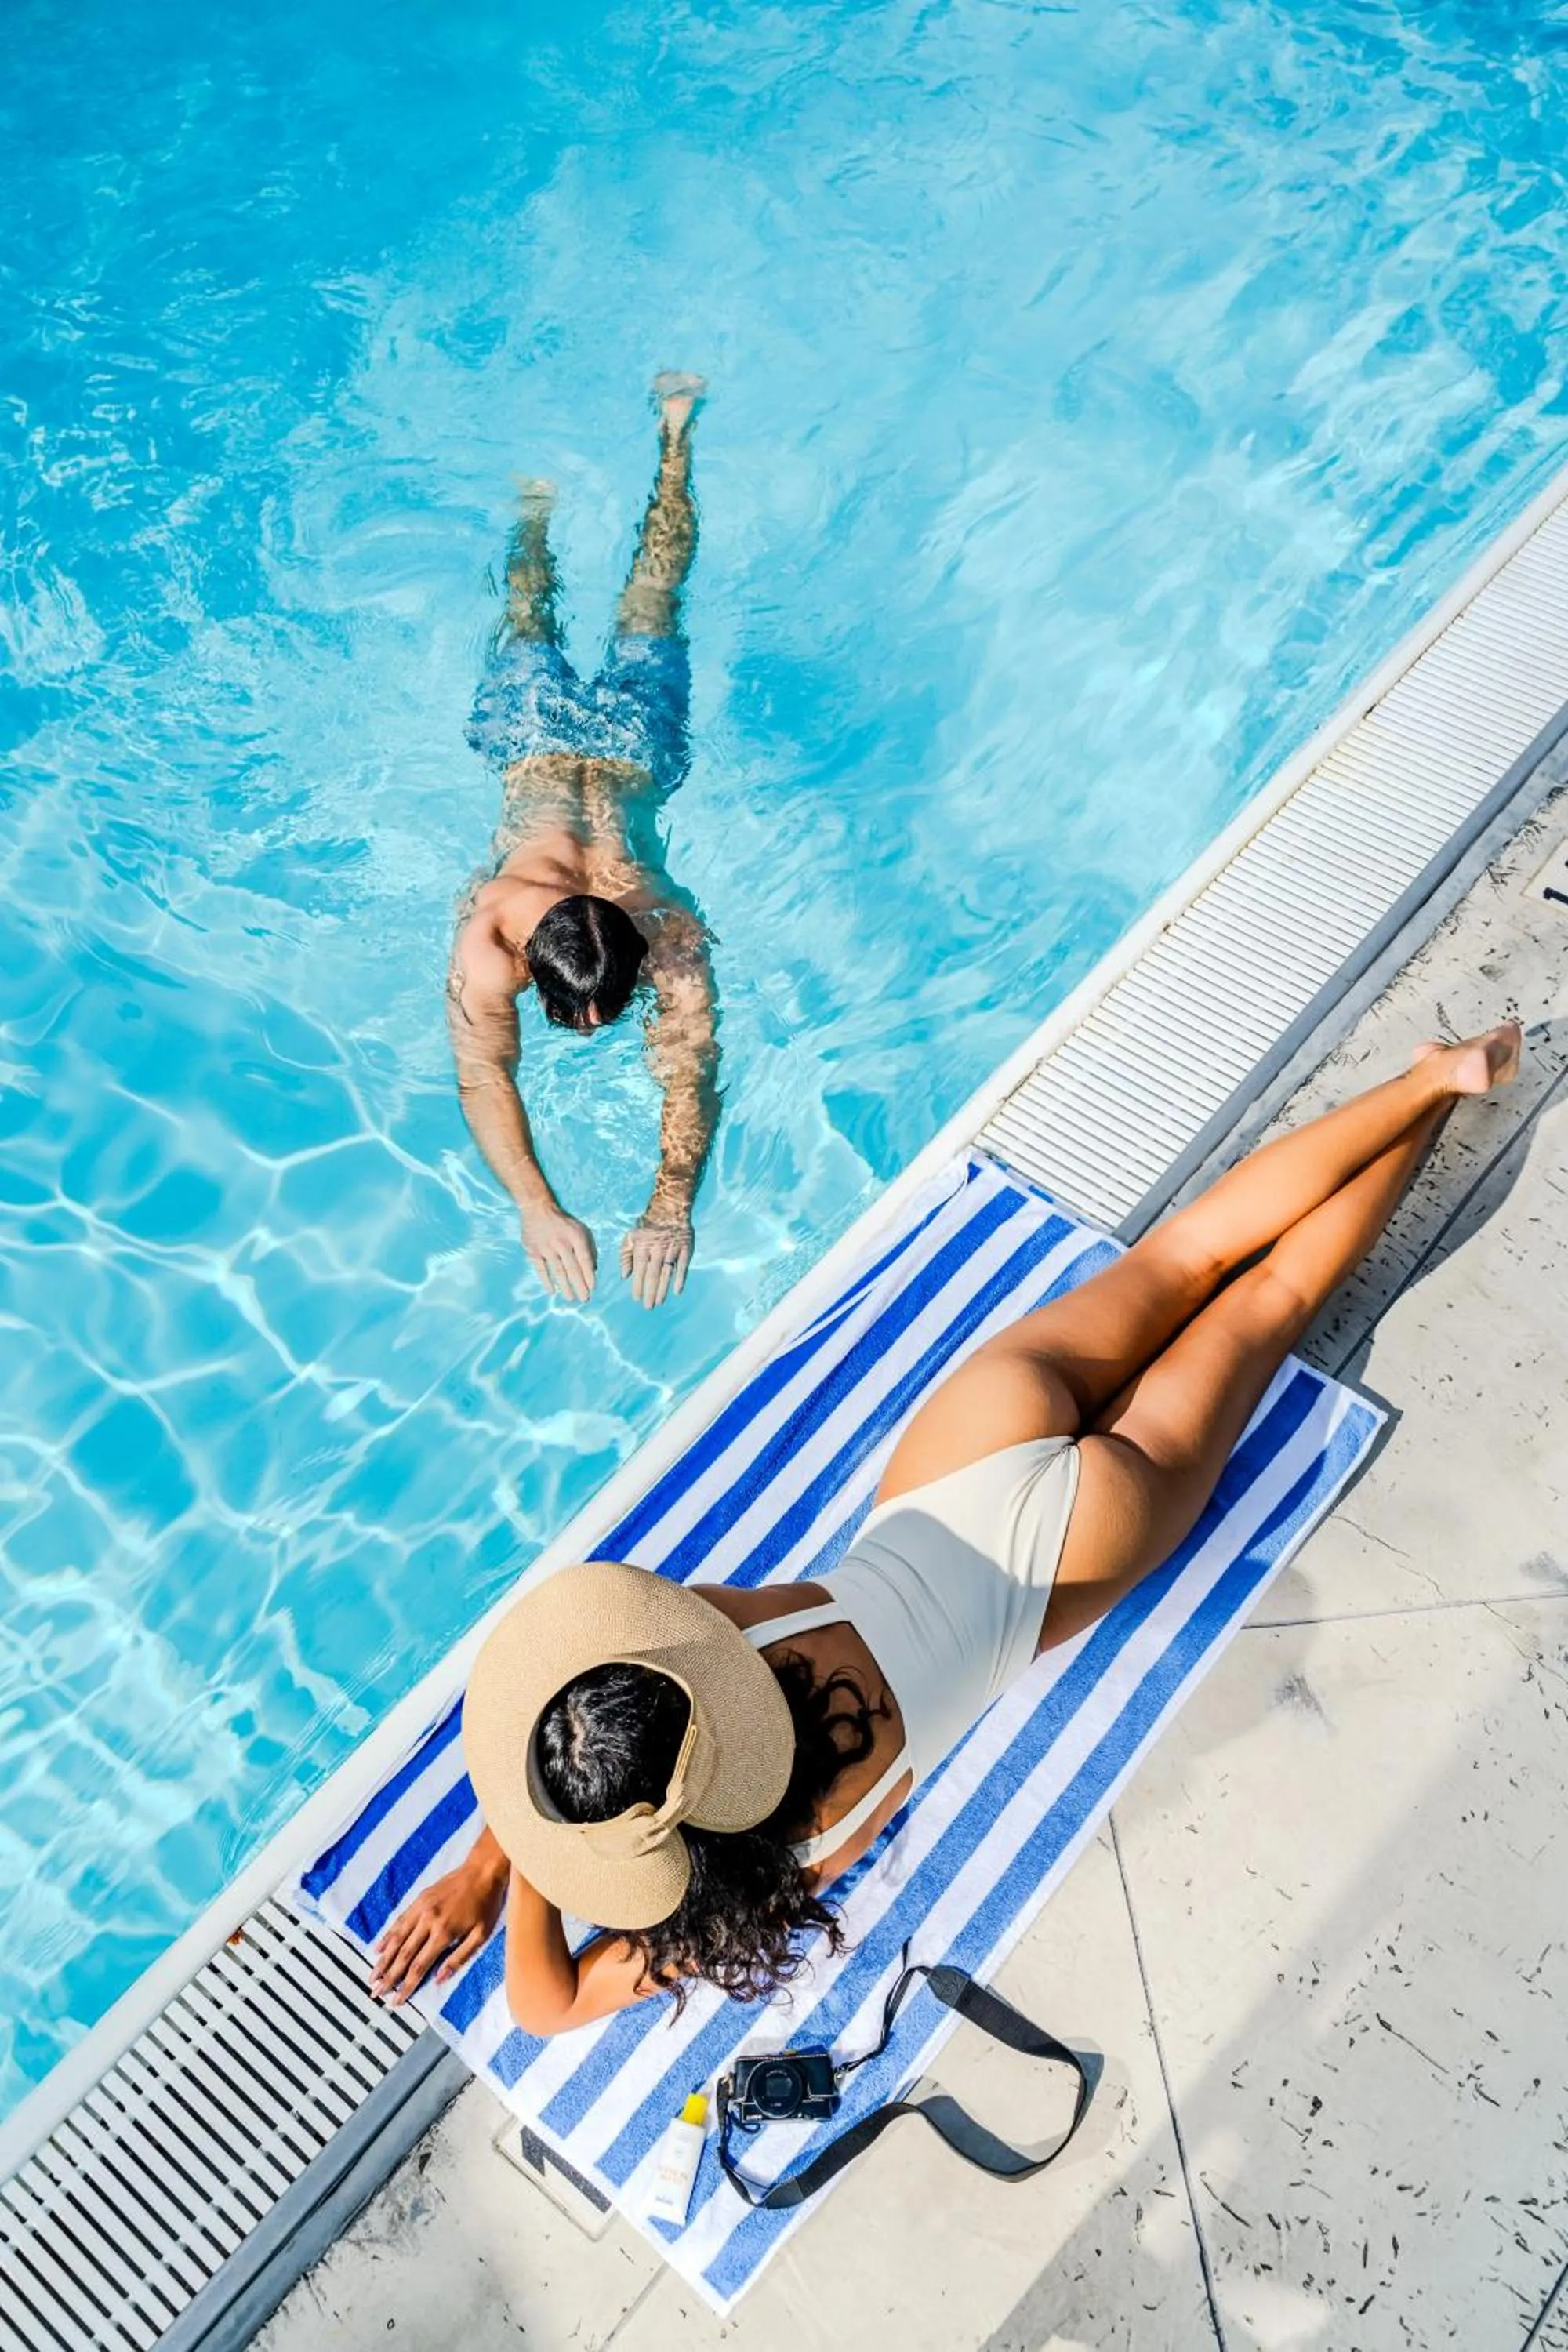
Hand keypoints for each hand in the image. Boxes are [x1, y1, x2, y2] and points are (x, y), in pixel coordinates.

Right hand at [370, 1859, 508, 2005]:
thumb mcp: (481, 1934)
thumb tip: (439, 1979)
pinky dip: (387, 1936)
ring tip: (372, 1976)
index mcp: (444, 1933)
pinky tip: (378, 1948)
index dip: (406, 1986)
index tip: (396, 2000)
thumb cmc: (486, 1904)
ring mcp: (421, 1909)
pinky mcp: (419, 1899)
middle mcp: (428, 1921)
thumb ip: (459, 1958)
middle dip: (388, 1977)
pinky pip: (399, 1920)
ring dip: (383, 1960)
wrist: (482, 1870)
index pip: (419, 1966)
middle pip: (403, 1955)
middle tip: (375, 1993)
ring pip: (396, 1938)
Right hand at [521, 1203, 596, 1301]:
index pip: (584, 1260)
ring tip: (571, 1299)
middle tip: (584, 1299)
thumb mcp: (580, 1229)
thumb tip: (594, 1268)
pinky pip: (541, 1269)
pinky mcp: (533, 1251)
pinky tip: (552, 1291)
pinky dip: (546, 1281)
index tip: (592, 1288)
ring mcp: (546, 1247)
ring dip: (565, 1287)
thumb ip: (589, 1247)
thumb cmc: (562, 1222)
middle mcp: (561, 1243)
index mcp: (575, 1237)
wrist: (537, 1209)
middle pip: (572, 1269)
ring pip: (558, 1271)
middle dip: (579, 1286)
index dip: (589, 1275)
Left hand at [619, 1216, 692, 1307]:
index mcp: (642, 1248)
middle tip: (648, 1307)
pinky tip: (677, 1291)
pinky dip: (680, 1279)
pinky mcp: (686, 1249)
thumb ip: (625, 1256)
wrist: (669, 1209)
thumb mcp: (631, 1236)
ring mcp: (672, 1250)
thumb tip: (624, 1276)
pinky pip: (683, 1267)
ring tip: (659, 1302)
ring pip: (667, 1273)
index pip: (639, 1271)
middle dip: (649, 1292)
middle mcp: (657, 1250)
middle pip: (653, 1275)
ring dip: (663, 1289)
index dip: (638, 1286)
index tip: (636, 1298)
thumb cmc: (647, 1225)